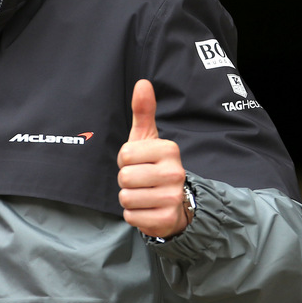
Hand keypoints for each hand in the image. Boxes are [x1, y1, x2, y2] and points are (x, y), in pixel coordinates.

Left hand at [117, 79, 189, 238]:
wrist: (177, 204)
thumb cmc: (155, 167)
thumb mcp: (148, 139)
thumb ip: (143, 112)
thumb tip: (142, 83)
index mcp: (169, 150)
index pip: (125, 155)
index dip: (125, 161)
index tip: (138, 163)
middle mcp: (175, 172)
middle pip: (125, 177)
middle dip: (126, 181)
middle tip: (141, 181)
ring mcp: (173, 197)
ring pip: (126, 198)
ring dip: (130, 199)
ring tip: (144, 195)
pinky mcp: (167, 219)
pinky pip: (131, 217)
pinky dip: (134, 215)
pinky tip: (147, 209)